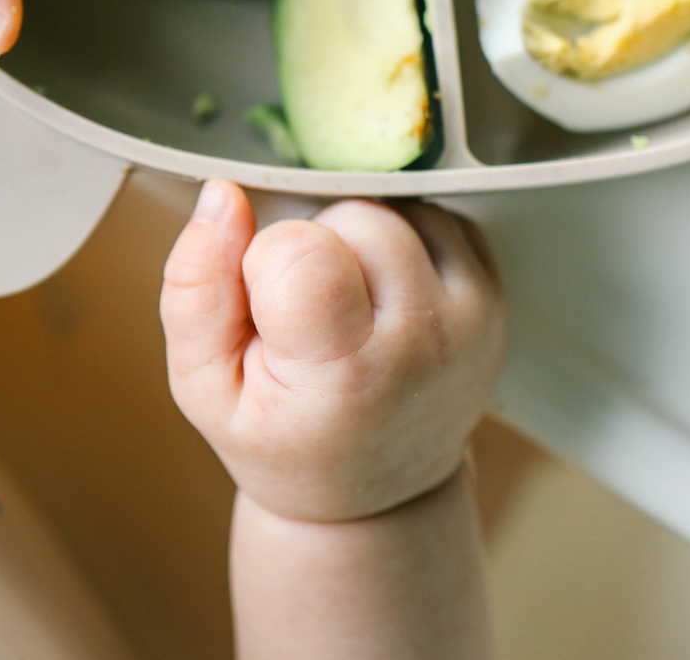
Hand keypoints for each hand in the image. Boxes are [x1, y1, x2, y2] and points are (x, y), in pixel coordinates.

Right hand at [161, 182, 507, 521]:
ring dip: (360, 241)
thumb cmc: (282, 438)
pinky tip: (382, 297)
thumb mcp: (204, 388)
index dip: (266, 264)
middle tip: (308, 316)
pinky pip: (437, 217)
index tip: (271, 317)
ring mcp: (473, 315)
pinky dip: (401, 242)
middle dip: (316, 245)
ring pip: (398, 207)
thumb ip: (195, 289)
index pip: (302, 250)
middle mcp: (427, 340)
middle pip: (356, 216)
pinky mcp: (495, 293)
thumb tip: (221, 195)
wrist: (378, 494)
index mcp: (350, 374)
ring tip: (347, 307)